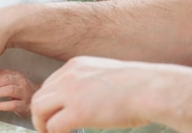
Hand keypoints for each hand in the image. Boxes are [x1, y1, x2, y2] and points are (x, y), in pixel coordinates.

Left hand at [0, 69, 38, 117]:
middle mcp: (21, 82)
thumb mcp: (13, 82)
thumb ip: (0, 80)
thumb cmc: (21, 91)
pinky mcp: (24, 105)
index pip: (1, 73)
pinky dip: (3, 105)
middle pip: (5, 80)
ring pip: (10, 90)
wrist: (37, 100)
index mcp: (16, 75)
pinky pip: (14, 104)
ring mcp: (24, 93)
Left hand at [31, 56, 171, 132]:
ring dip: (42, 125)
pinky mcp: (78, 112)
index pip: (50, 83)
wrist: (151, 89)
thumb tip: (91, 102)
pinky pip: (53, 126)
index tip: (56, 113)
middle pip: (40, 96)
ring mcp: (72, 93)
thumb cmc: (140, 86)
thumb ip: (92, 84)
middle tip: (47, 128)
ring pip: (39, 109)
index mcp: (76, 65)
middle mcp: (69, 76)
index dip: (51, 102)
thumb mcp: (108, 75)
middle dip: (40, 114)